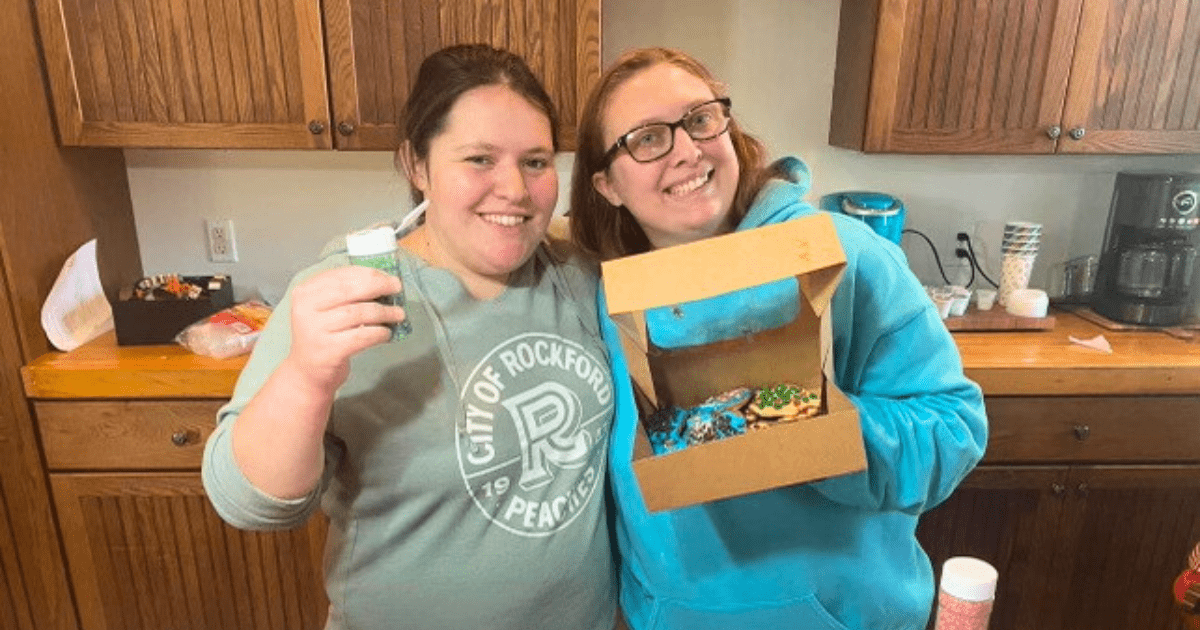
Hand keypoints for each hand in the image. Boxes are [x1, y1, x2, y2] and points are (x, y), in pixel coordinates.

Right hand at [282, 265, 405, 393]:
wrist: (308, 371)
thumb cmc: (323, 335)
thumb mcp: (325, 309)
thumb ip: (346, 293)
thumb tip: (383, 281)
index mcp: (305, 292)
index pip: (340, 275)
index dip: (368, 273)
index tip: (388, 276)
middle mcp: (306, 309)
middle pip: (348, 290)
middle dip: (378, 286)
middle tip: (397, 288)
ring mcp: (315, 330)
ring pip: (357, 313)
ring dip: (383, 312)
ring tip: (398, 313)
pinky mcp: (328, 350)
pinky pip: (361, 336)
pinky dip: (378, 333)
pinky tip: (387, 333)